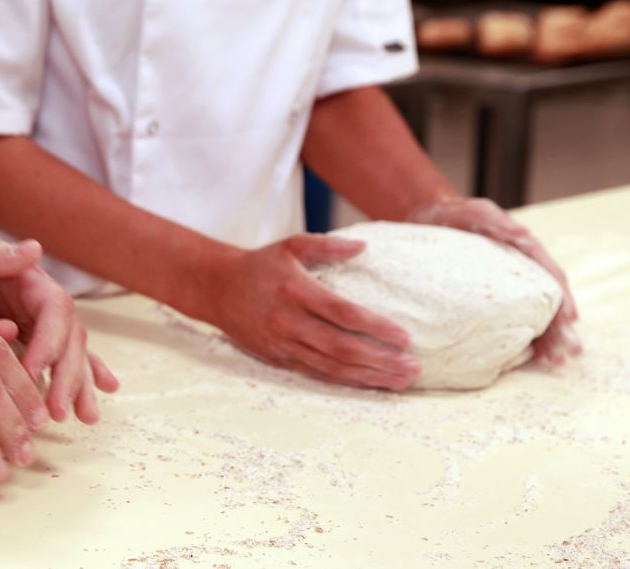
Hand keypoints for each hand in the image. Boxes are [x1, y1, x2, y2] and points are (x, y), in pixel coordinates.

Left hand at [0, 232, 118, 423]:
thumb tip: (35, 252)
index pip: (55, 308)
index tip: (32, 374)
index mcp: (23, 276)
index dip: (50, 342)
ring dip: (78, 386)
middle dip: (69, 374)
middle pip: (70, 336)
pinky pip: (57, 365)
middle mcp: (35, 300)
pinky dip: (77, 384)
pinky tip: (89, 408)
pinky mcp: (25, 345)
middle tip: (56, 413)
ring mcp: (32, 324)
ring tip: (84, 418)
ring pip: (70, 354)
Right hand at [201, 234, 419, 389]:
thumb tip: (363, 246)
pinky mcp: (278, 357)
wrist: (216, 288)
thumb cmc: (260, 264)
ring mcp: (283, 343)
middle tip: (413, 366)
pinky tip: (370, 383)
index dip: (374, 326)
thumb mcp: (290, 245)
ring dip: (368, 376)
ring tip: (401, 380)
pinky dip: (345, 380)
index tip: (404, 336)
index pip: (342, 312)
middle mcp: (289, 321)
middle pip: (341, 347)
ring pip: (331, 366)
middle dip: (380, 360)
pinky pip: (316, 373)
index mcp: (296, 291)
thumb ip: (327, 246)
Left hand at [406, 197, 580, 364]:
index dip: (563, 298)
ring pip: (532, 316)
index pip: (550, 277)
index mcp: (525, 252)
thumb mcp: (474, 212)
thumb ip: (495, 220)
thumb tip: (520, 231)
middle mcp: (521, 274)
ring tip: (555, 363)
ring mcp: (506, 289)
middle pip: (547, 303)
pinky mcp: (488, 301)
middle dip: (561, 328)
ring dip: (546, 339)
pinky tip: (525, 358)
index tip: (570, 319)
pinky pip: (508, 321)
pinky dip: (520, 339)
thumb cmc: (455, 215)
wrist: (428, 221)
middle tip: (571, 353)